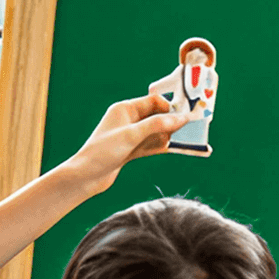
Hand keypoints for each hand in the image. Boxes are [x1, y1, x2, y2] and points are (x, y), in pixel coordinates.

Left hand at [68, 93, 191, 194]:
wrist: (85, 177)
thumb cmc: (102, 152)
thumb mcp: (132, 135)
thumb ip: (157, 125)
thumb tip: (181, 118)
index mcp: (124, 109)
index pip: (154, 101)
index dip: (170, 108)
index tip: (187, 116)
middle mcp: (127, 120)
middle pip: (157, 116)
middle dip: (173, 123)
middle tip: (193, 129)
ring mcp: (130, 136)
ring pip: (157, 132)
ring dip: (171, 136)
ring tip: (191, 140)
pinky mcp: (131, 150)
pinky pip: (152, 145)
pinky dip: (164, 146)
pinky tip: (179, 149)